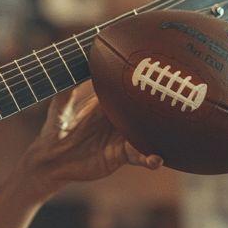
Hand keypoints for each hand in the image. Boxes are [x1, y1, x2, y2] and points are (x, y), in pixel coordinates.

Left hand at [15, 83, 162, 199]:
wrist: (51, 159)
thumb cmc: (54, 128)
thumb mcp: (60, 106)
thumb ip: (67, 88)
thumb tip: (71, 68)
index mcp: (106, 103)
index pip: (127, 89)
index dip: (140, 81)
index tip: (154, 73)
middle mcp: (119, 118)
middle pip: (143, 110)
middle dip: (159, 106)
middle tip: (176, 100)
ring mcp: (122, 137)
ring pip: (147, 132)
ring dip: (160, 133)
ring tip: (171, 132)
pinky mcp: (121, 155)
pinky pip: (140, 157)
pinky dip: (150, 159)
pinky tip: (156, 159)